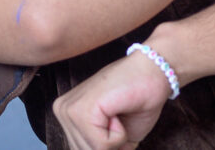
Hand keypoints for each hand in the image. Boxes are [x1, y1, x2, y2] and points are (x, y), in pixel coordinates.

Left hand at [52, 52, 170, 148]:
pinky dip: (119, 135)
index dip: (109, 147)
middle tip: (119, 118)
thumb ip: (101, 149)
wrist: (153, 73)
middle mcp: (62, 111)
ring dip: (116, 140)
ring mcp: (69, 110)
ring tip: (117, 113)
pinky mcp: (82, 110)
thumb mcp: (114, 138)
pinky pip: (102, 145)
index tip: (116, 123)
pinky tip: (117, 111)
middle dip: (111, 146)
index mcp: (66, 116)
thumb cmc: (137, 102)